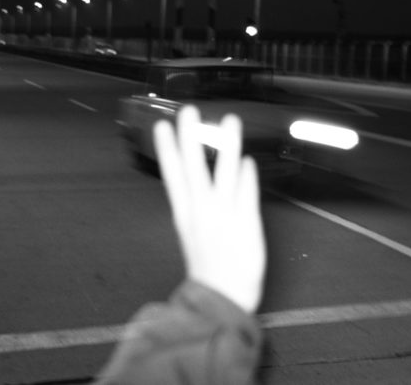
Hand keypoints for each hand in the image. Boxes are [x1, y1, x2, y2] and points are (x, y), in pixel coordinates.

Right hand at [154, 106, 264, 312]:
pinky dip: (247, 177)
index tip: (162, 126)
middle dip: (190, 138)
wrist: (220, 297)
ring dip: (227, 146)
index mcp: (185, 214)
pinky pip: (246, 194)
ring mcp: (223, 216)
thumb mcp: (194, 233)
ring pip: (224, 174)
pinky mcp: (245, 223)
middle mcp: (201, 211)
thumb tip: (205, 180)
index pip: (173, 175)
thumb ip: (199, 204)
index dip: (167, 150)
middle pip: (194, 168)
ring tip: (229, 121)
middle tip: (187, 111)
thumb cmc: (209, 267)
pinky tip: (248, 160)